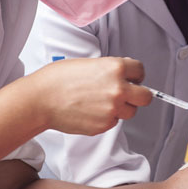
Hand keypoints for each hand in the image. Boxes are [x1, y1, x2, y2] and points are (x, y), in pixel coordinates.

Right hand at [27, 56, 150, 134]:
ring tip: (102, 103)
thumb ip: (110, 70)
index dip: (136, 75)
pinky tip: (90, 111)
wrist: (41, 99)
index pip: (140, 71)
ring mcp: (113, 109)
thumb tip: (123, 76)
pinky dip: (106, 119)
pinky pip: (114, 122)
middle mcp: (118, 88)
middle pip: (146, 97)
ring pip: (130, 112)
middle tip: (128, 95)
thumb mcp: (89, 63)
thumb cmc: (58, 79)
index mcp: (116, 68)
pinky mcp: (104, 125)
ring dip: (121, 109)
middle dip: (138, 96)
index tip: (132, 79)